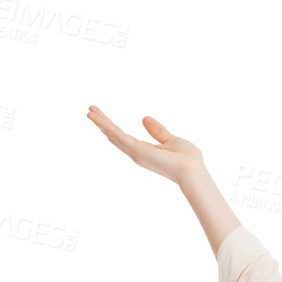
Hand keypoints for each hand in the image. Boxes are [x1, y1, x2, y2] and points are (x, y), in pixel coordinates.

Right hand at [86, 108, 205, 185]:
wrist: (193, 171)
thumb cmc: (188, 160)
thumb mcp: (170, 140)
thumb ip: (158, 131)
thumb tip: (144, 118)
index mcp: (145, 152)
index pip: (124, 138)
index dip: (113, 127)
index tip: (103, 116)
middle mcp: (138, 154)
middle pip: (115, 137)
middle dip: (103, 124)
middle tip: (90, 111)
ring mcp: (136, 153)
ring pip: (114, 135)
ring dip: (101, 123)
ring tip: (88, 111)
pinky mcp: (137, 150)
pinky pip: (118, 135)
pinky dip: (106, 125)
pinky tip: (96, 116)